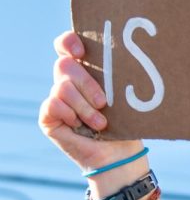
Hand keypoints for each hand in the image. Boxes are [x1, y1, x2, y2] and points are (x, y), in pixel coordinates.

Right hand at [40, 32, 144, 172]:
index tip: (81, 52)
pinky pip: (53, 105)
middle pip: (64, 66)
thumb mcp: (123, 98)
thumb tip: (130, 61)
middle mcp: (68, 82)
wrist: (120, 156)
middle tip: (103, 102)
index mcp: (86, 71)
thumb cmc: (126, 126)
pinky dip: (70, 115)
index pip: (67, 46)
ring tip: (100, 123)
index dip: (69, 42)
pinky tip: (80, 126)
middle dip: (86, 84)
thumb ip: (116, 78)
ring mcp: (56, 99)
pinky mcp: (48, 117)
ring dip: (85, 108)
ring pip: (62, 88)